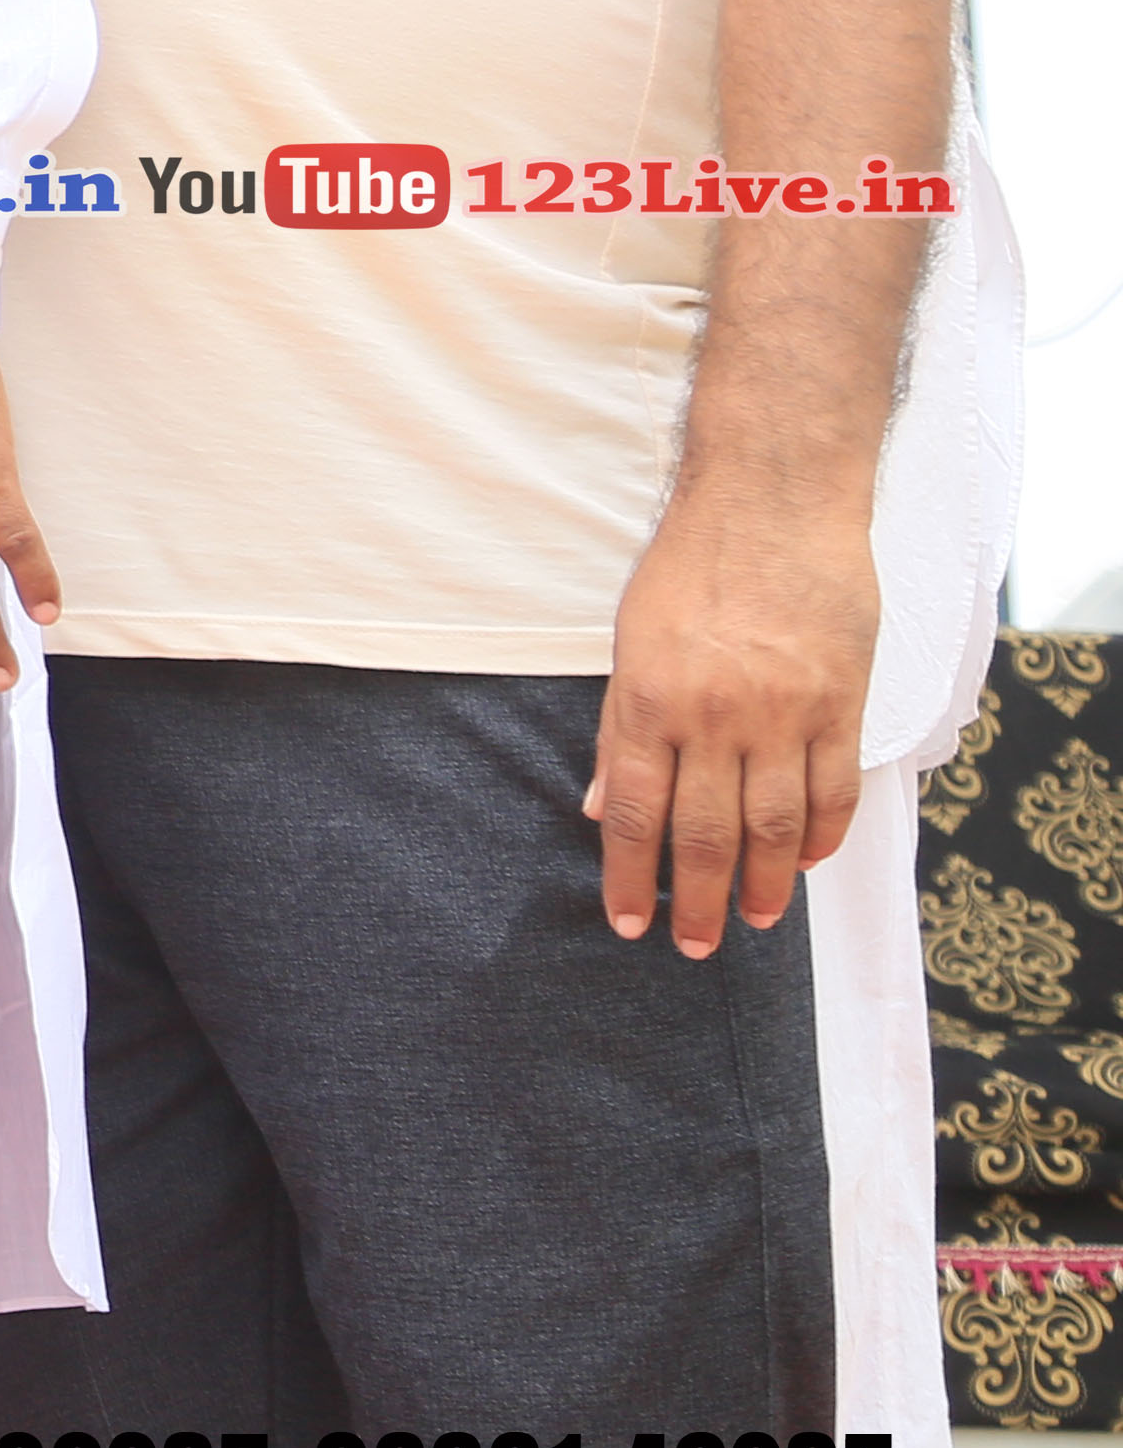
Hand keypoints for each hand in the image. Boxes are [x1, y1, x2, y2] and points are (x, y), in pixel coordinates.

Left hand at [592, 486, 875, 954]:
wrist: (773, 501)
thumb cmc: (690, 565)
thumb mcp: (630, 640)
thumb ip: (620, 729)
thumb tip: (604, 806)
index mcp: (651, 699)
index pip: (636, 813)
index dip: (630, 877)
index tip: (630, 923)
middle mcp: (718, 716)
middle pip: (706, 834)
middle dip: (697, 901)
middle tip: (695, 946)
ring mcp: (786, 714)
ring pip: (776, 827)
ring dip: (765, 885)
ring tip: (755, 922)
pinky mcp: (843, 703)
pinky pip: (834, 791)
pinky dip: (822, 838)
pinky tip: (805, 864)